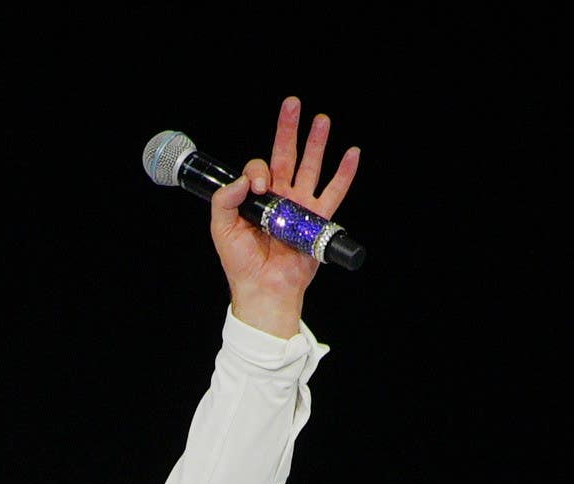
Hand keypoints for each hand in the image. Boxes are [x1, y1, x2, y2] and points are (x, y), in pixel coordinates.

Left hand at [211, 97, 360, 338]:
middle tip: (293, 104)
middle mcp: (280, 196)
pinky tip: (351, 154)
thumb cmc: (240, 263)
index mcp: (256, 197)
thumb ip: (225, 200)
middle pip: (286, 155)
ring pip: (311, 168)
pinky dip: (344, 174)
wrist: (263, 289)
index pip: (261, 168)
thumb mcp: (221, 228)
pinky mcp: (317, 220)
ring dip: (317, 143)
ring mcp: (300, 206)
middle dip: (290, 129)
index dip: (259, 168)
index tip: (258, 185)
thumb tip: (243, 179)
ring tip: (322, 119)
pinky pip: (333, 193)